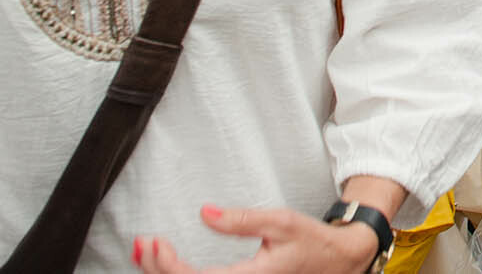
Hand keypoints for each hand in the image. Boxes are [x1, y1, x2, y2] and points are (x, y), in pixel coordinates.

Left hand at [135, 205, 377, 273]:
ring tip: (147, 253)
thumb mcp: (281, 222)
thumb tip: (205, 213)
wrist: (337, 261)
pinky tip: (166, 267)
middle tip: (143, 243)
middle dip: (156, 270)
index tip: (156, 241)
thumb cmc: (311, 242)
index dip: (168, 266)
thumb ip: (242, 220)